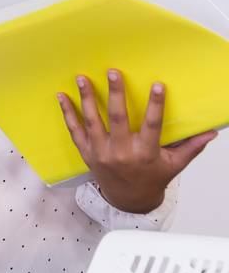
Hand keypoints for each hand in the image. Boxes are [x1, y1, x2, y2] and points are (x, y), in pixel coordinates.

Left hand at [57, 69, 216, 213]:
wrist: (128, 200)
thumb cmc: (153, 178)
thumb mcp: (174, 164)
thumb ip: (191, 147)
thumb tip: (211, 132)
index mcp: (145, 153)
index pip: (153, 126)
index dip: (156, 105)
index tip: (158, 85)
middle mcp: (121, 152)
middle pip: (117, 119)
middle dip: (116, 94)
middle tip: (113, 72)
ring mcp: (101, 152)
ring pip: (92, 122)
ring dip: (86, 98)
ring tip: (82, 77)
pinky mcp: (86, 153)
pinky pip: (75, 131)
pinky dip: (68, 113)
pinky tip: (62, 96)